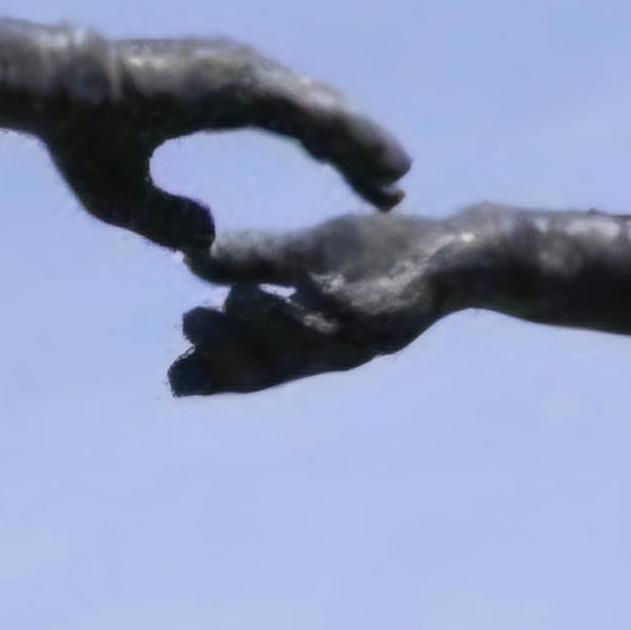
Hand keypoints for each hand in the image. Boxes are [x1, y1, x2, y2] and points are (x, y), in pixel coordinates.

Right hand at [41, 37, 410, 257]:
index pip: (296, 130)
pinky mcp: (243, 81)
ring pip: (324, 112)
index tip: (365, 184)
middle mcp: (241, 78)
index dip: (332, 156)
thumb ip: (168, 216)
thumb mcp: (128, 197)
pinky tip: (375, 161)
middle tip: (396, 183)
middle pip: (320, 119)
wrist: (59, 96)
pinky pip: (309, 113)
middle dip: (359, 152)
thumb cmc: (81, 139)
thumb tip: (208, 237)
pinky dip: (346, 137)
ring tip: (399, 175)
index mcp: (220, 99)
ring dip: (364, 144)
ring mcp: (245, 74)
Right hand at [168, 209, 493, 394]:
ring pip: (301, 348)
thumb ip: (255, 258)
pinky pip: (344, 322)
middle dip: (225, 355)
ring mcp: (361, 337)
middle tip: (190, 322)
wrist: (455, 250)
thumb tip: (192, 257)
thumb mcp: (307, 252)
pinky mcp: (390, 315)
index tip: (175, 376)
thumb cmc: (382, 254)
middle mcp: (330, 350)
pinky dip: (313, 311)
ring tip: (229, 302)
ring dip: (263, 331)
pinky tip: (287, 290)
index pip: (249, 370)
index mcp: (307, 340)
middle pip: (267, 369)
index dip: (212, 378)